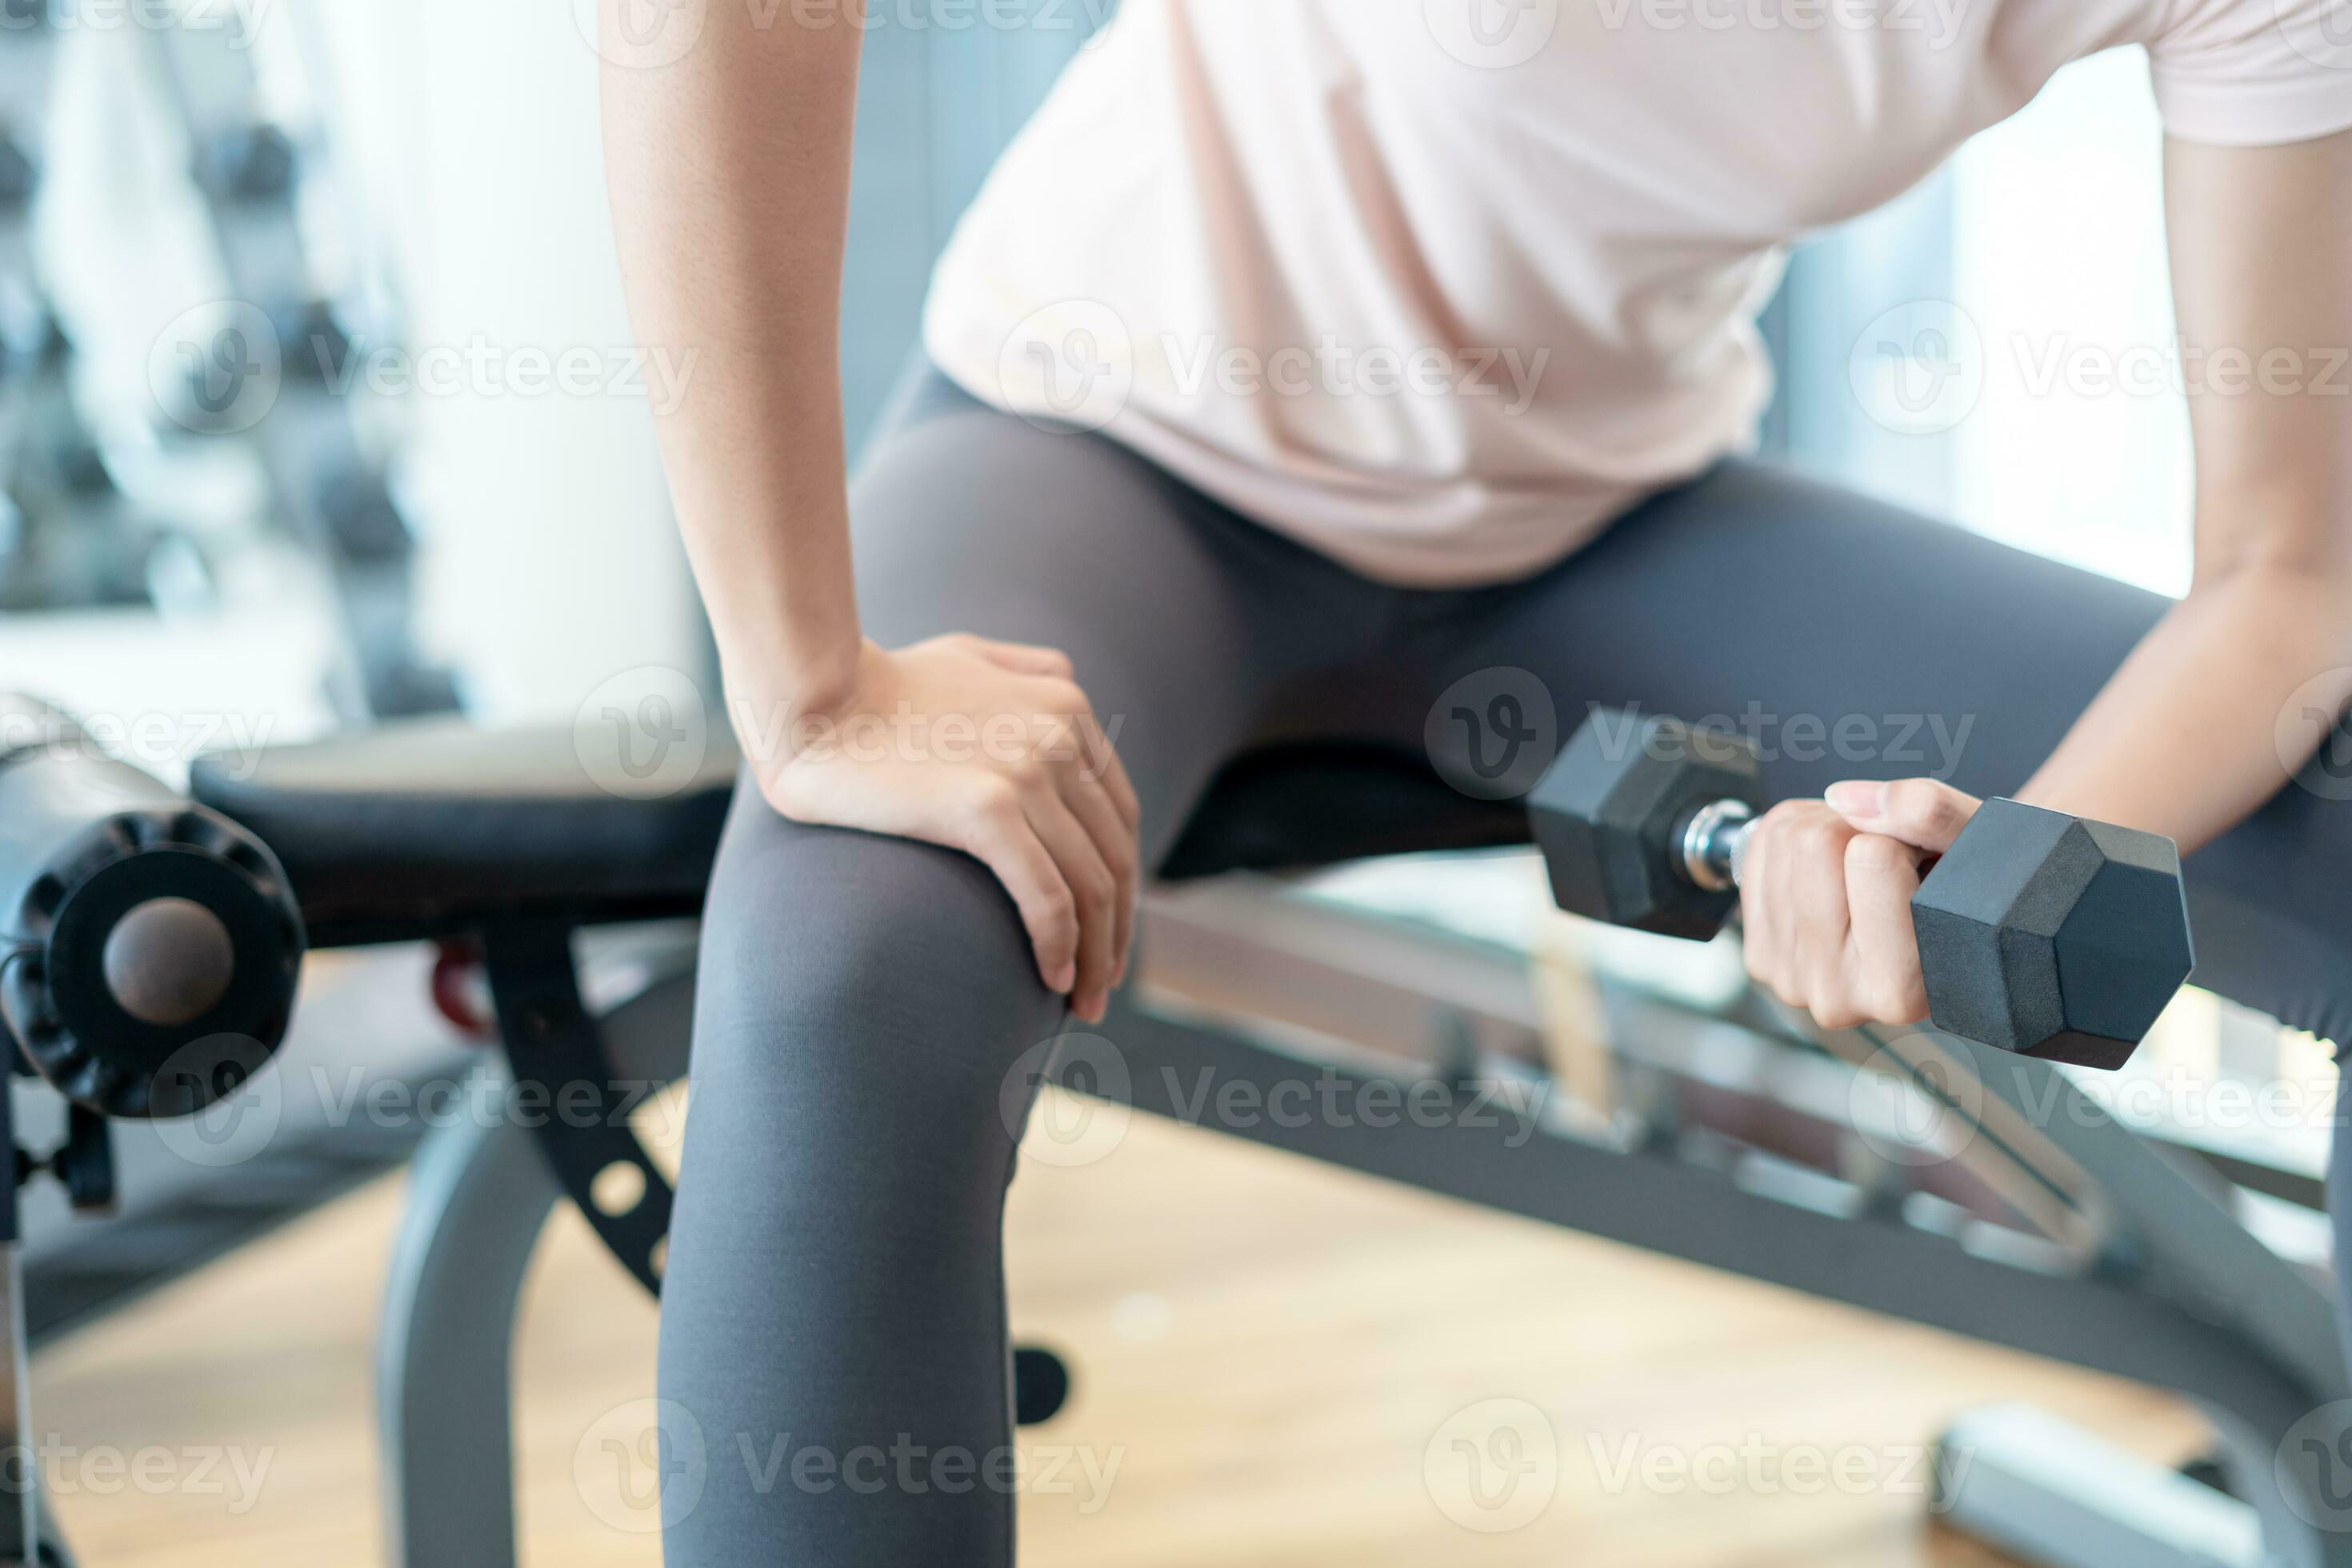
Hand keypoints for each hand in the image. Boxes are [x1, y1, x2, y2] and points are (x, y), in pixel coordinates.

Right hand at [742, 634, 1140, 1022]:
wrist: (809, 699)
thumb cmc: (875, 684)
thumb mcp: (968, 654)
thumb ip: (1026, 669)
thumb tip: (1065, 684)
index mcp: (1066, 705)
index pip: (1119, 816)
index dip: (1123, 882)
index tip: (1108, 932)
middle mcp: (1061, 736)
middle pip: (1114, 857)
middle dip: (1117, 932)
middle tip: (1102, 986)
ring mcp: (1029, 772)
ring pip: (1091, 887)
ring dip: (1095, 957)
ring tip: (1081, 1002)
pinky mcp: (987, 809)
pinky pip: (1048, 898)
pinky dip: (1060, 948)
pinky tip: (1051, 980)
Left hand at [1735, 778, 1982, 1031]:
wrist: (1947, 931)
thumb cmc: (1970, 895)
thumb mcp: (1980, 846)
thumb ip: (1929, 815)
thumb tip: (1843, 799)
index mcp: (1899, 989)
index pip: (1872, 857)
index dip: (1903, 837)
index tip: (1923, 863)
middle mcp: (1837, 994)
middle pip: (1814, 844)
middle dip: (1856, 828)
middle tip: (1892, 857)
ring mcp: (1789, 977)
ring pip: (1783, 841)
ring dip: (1826, 830)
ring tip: (1867, 867)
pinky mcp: (1760, 953)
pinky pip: (1758, 850)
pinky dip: (1794, 840)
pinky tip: (1833, 870)